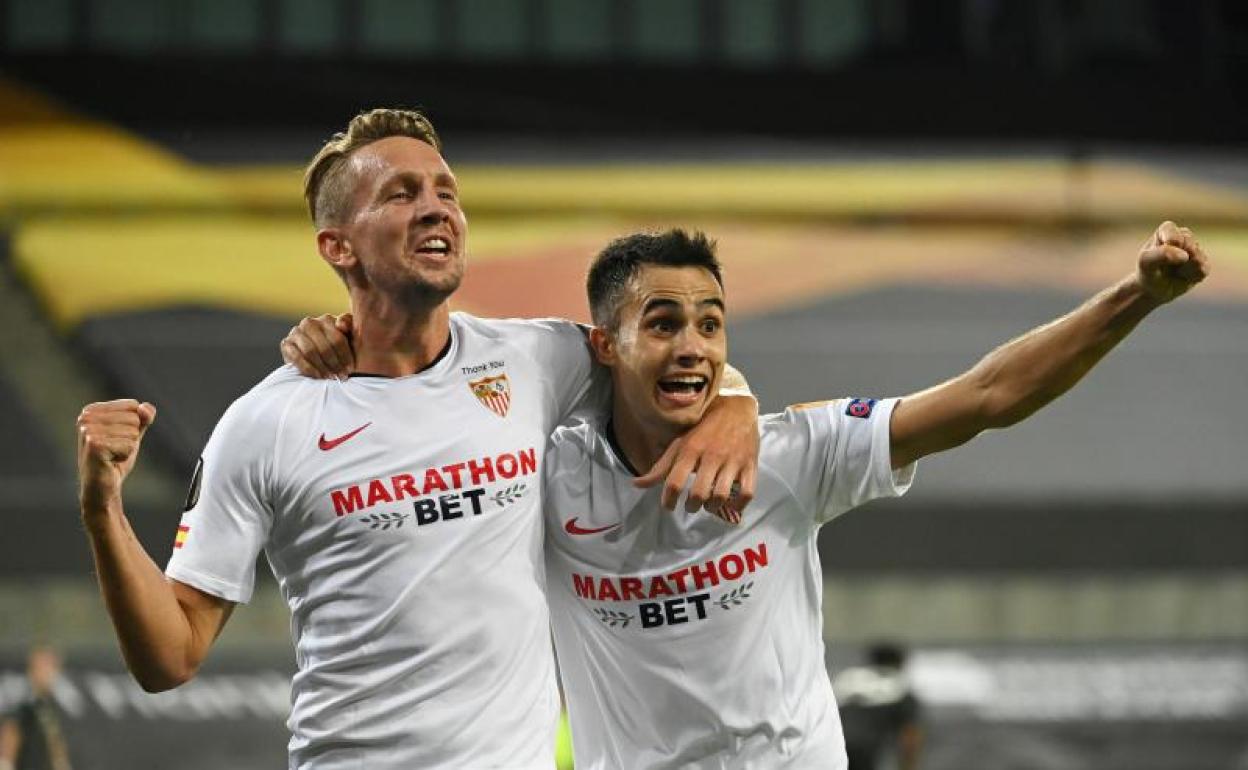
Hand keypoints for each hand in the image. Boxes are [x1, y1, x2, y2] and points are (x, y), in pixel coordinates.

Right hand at [77, 400, 155, 513]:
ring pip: (133, 432)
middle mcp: (86, 417)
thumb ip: (143, 417)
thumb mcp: (133, 433)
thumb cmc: (115, 459)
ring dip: (127, 448)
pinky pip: (130, 445)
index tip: (116, 439)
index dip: (133, 426)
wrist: (102, 487)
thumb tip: (145, 408)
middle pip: (134, 417)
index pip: (133, 405)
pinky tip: (110, 462)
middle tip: (114, 450)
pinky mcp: (95, 445)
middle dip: (130, 437)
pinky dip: (125, 456)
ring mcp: (88, 430)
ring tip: (111, 456)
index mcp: (92, 410)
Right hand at [280, 313, 354, 378]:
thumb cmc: (337, 347)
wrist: (316, 357)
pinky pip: (297, 357)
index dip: (345, 356)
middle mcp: (309, 323)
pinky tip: (318, 376)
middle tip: (341, 376)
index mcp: (326, 319)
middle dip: (334, 363)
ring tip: (330, 377)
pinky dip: (309, 369)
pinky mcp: (286, 344)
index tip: (350, 369)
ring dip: (322, 367)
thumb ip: (349, 326)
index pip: (337, 339)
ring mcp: (296, 332)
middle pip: (324, 346)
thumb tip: (340, 325)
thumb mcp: (349, 336)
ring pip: (310, 351)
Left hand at [635, 394, 758, 521]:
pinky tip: (730, 504)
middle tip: (691, 505)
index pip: (674, 482)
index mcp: (690, 449)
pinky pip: (747, 493)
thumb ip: (661, 467)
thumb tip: (637, 484)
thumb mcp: (680, 443)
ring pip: (721, 495)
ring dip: (712, 506)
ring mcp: (732, 461)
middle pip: (699, 493)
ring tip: (708, 504)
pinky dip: (738, 505)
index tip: (669, 506)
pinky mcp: (750, 465)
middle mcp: (711, 456)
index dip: (669, 500)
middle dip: (692, 506)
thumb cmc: (704, 428)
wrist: (736, 408)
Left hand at [1137, 221, 1209, 303]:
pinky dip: (1191, 278)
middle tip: (1165, 266)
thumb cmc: (1148, 271)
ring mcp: (1196, 250)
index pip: (1173, 231)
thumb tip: (1185, 256)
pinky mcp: (1203, 264)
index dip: (1170, 243)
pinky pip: (1203, 271)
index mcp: (1167, 230)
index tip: (1161, 251)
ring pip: (1198, 258)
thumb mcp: (1146, 262)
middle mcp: (1184, 236)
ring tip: (1174, 271)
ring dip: (1183, 270)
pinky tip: (1182, 277)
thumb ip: (1162, 254)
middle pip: (1189, 244)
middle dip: (1177, 259)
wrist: (1153, 290)